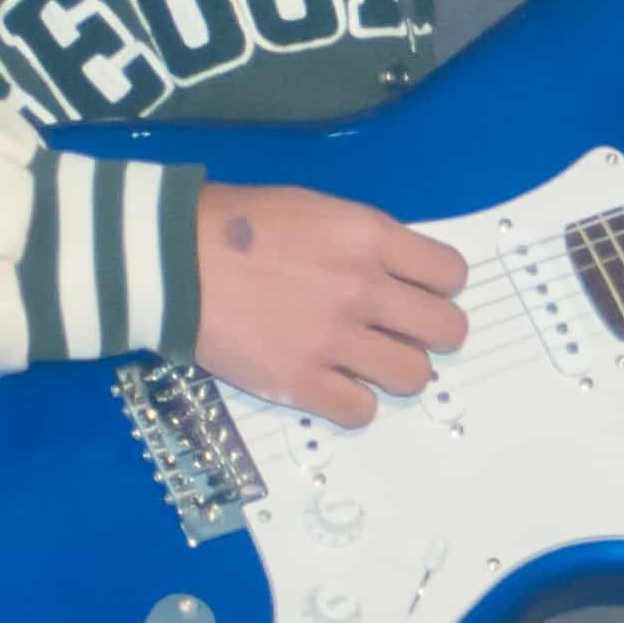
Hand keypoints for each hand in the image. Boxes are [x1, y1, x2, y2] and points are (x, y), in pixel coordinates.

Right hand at [194, 183, 469, 424]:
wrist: (172, 258)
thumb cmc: (241, 225)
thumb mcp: (318, 211)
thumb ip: (366, 242)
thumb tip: (402, 277)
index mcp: (370, 238)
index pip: (451, 274)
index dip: (439, 287)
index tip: (418, 293)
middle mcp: (362, 289)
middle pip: (446, 330)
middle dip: (431, 334)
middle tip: (401, 334)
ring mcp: (332, 339)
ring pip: (413, 376)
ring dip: (397, 371)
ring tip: (368, 363)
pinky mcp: (299, 381)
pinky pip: (361, 411)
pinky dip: (354, 403)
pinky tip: (333, 385)